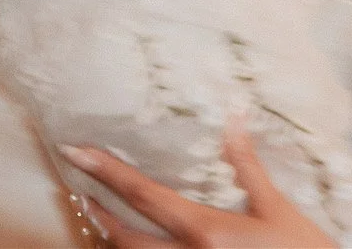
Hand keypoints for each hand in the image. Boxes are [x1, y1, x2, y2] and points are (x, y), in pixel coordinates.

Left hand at [59, 122, 335, 247]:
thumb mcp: (277, 209)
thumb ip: (248, 166)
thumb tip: (234, 115)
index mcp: (204, 231)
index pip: (142, 195)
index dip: (104, 171)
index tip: (74, 150)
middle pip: (125, 237)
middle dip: (98, 212)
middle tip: (77, 189)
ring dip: (112, 237)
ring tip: (100, 217)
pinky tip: (140, 243)